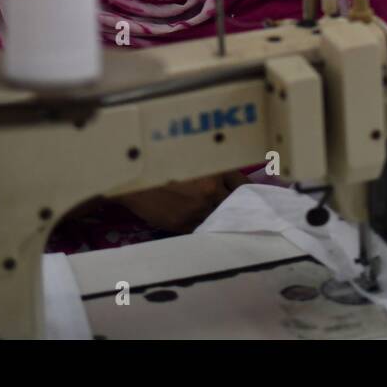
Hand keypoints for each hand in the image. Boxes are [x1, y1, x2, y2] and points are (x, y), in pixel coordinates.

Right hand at [115, 170, 249, 232]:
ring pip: (219, 218)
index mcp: (214, 170)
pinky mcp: (183, 224)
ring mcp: (197, 210)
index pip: (243, 184)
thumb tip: (233, 183)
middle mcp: (210, 191)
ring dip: (221, 219)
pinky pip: (202, 229)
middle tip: (244, 211)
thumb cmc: (161, 163)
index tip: (254, 196)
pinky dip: (205, 227)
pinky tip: (205, 225)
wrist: (132, 180)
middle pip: (235, 204)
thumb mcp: (192, 158)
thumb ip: (213, 170)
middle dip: (239, 207)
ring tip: (222, 220)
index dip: (249, 191)